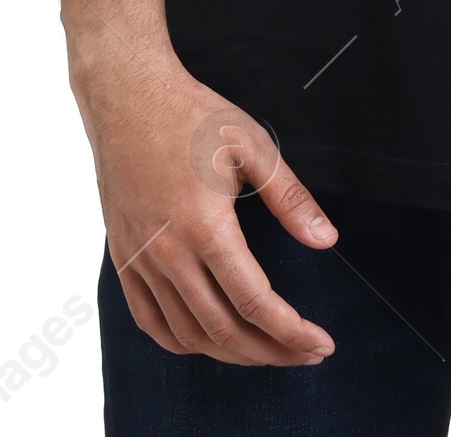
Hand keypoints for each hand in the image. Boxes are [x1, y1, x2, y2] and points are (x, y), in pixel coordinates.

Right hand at [74, 53, 338, 365]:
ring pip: (187, 334)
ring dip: (231, 354)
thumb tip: (326, 241)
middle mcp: (168, 252)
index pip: (254, 303)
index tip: (322, 344)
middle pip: (224, 330)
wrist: (127, 96)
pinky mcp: (124, 256)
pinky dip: (182, 343)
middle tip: (306, 355)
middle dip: (271, 352)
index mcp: (205, 226)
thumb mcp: (252, 144)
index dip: (292, 333)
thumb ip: (290, 198)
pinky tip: (208, 341)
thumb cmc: (191, 114)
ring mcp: (140, 259)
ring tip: (267, 351)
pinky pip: (149, 321)